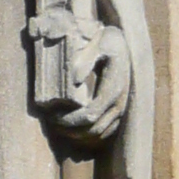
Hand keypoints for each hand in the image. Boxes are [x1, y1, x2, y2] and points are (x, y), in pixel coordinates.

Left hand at [32, 14, 132, 147]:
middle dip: (71, 130)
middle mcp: (119, 103)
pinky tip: (74, 129)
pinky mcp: (119, 111)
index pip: (90, 115)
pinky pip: (105, 131)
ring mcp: (121, 109)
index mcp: (113, 89)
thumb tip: (75, 80)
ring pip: (100, 133)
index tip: (53, 117)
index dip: (70, 121)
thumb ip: (87, 59)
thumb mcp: (100, 44)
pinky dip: (89, 135)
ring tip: (59, 127)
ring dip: (78, 135)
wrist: (126, 43)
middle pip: (93, 129)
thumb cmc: (109, 42)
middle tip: (52, 122)